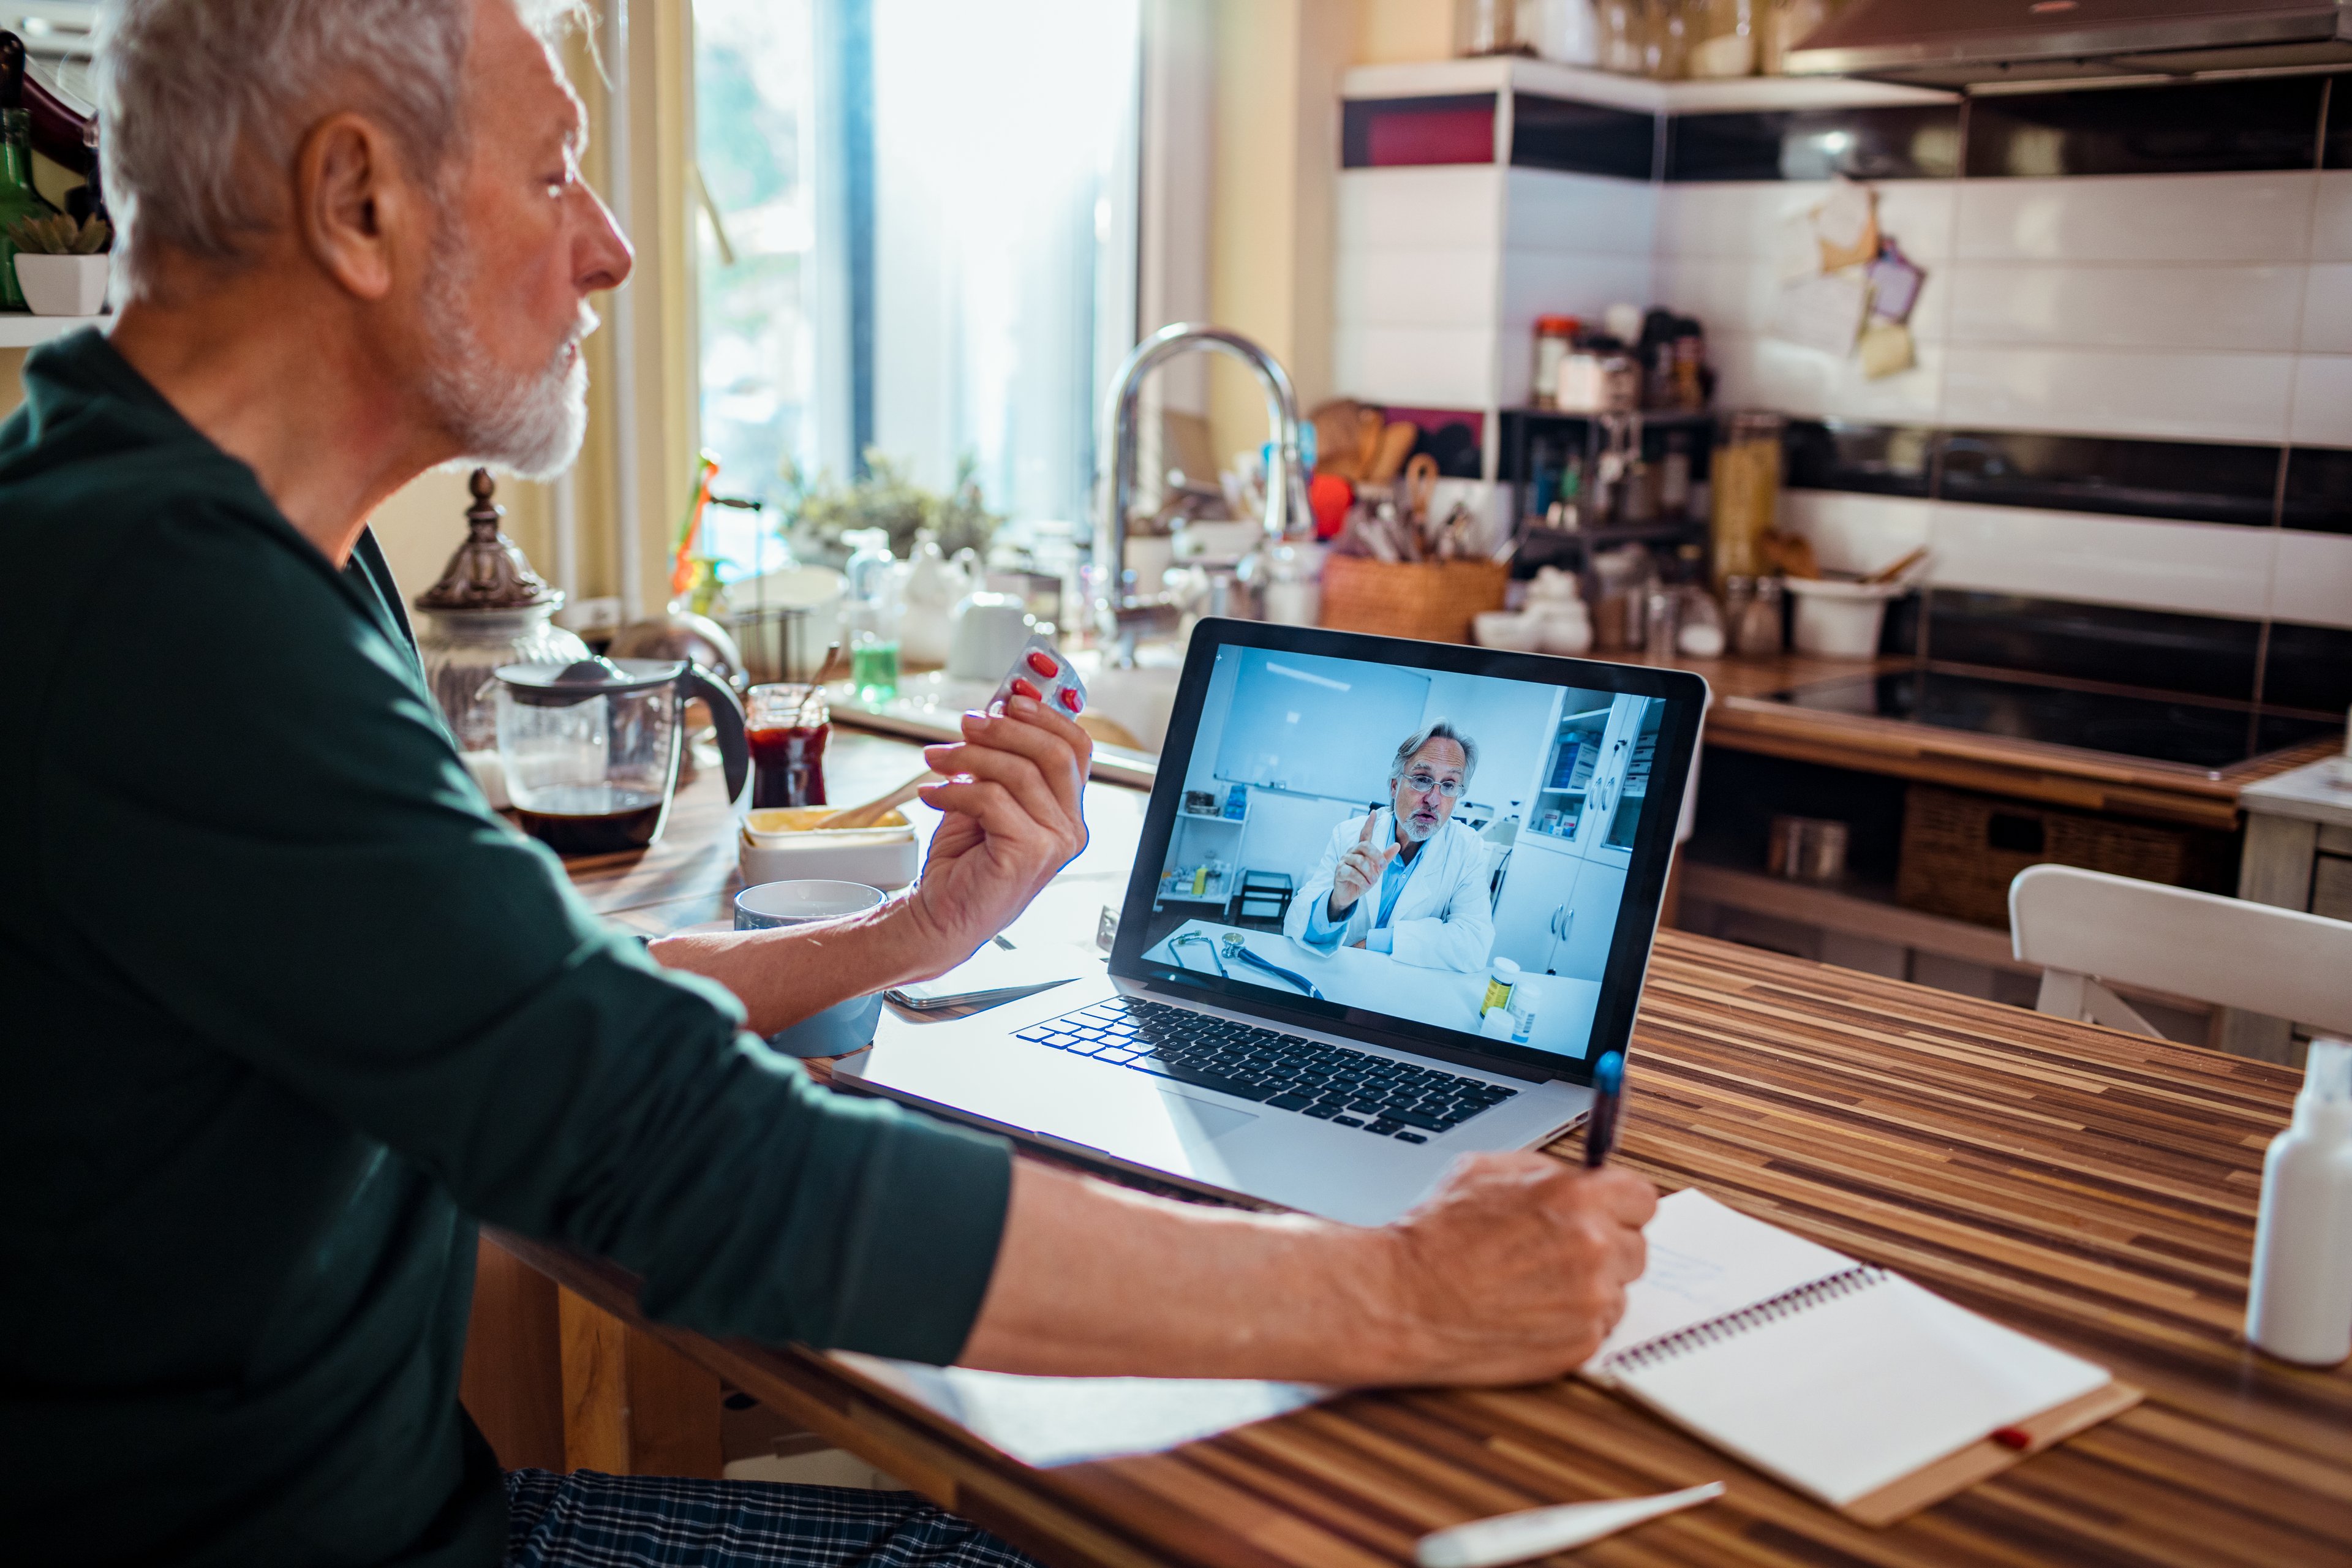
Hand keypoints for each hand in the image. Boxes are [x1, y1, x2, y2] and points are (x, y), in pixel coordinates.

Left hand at [905, 696, 1090, 968]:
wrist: (940, 916)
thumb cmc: (964, 861)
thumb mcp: (985, 797)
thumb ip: (999, 760)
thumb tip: (996, 709)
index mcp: (1067, 811)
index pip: (1077, 748)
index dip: (1047, 714)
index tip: (1012, 695)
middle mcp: (1070, 827)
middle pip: (1054, 753)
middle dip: (1006, 728)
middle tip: (967, 722)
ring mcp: (1054, 842)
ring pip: (1018, 772)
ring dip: (968, 756)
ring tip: (936, 759)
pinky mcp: (1028, 853)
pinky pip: (991, 798)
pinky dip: (953, 789)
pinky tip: (932, 793)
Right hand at [1326, 811, 1398, 919]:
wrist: (1349, 895)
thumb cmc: (1362, 880)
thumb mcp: (1376, 869)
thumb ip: (1385, 857)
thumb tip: (1397, 845)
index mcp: (1361, 850)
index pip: (1365, 834)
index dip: (1369, 823)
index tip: (1373, 812)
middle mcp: (1352, 852)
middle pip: (1365, 846)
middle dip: (1376, 856)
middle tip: (1383, 867)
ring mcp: (1344, 861)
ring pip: (1359, 861)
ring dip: (1369, 873)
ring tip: (1373, 881)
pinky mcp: (1339, 871)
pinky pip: (1351, 872)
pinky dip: (1361, 880)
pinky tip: (1365, 885)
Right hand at [1369, 1153, 1655, 1384]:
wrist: (1404, 1298)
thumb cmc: (1435, 1237)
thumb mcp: (1485, 1172)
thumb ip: (1545, 1172)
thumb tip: (1578, 1176)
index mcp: (1578, 1198)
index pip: (1643, 1197)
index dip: (1619, 1205)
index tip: (1605, 1213)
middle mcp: (1594, 1249)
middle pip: (1636, 1246)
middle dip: (1605, 1247)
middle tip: (1559, 1252)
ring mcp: (1591, 1302)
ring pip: (1619, 1290)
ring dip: (1591, 1287)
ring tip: (1537, 1284)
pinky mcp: (1581, 1345)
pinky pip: (1599, 1328)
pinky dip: (1574, 1322)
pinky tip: (1532, 1310)